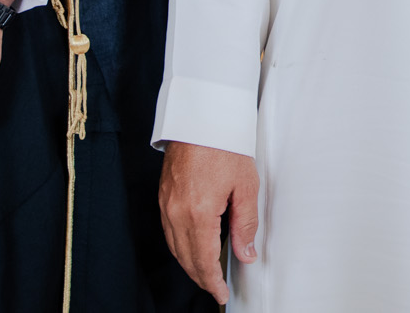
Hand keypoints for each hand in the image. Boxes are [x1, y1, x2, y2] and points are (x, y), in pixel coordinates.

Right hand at [159, 142, 258, 304]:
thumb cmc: (225, 144)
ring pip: (174, 246)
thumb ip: (245, 224)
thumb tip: (245, 253)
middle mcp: (176, 211)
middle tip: (215, 288)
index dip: (212, 282)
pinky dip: (179, 245)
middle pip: (185, 258)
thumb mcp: (246, 186)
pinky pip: (168, 230)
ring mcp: (166, 203)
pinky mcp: (163, 194)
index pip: (203, 260)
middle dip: (200, 277)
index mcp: (198, 212)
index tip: (221, 294)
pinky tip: (191, 246)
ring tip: (205, 272)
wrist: (201, 115)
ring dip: (188, 263)